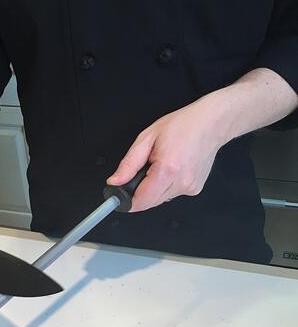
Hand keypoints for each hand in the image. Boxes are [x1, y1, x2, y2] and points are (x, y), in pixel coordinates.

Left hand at [107, 91, 229, 211]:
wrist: (211, 124)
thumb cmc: (182, 126)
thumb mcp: (146, 138)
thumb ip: (129, 164)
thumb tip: (115, 182)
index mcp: (167, 169)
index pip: (141, 201)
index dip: (126, 201)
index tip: (119, 197)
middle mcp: (180, 182)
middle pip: (149, 202)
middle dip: (140, 191)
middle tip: (145, 170)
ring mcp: (190, 188)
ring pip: (160, 199)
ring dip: (155, 188)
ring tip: (162, 165)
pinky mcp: (195, 189)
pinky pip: (172, 194)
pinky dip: (167, 185)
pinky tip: (173, 168)